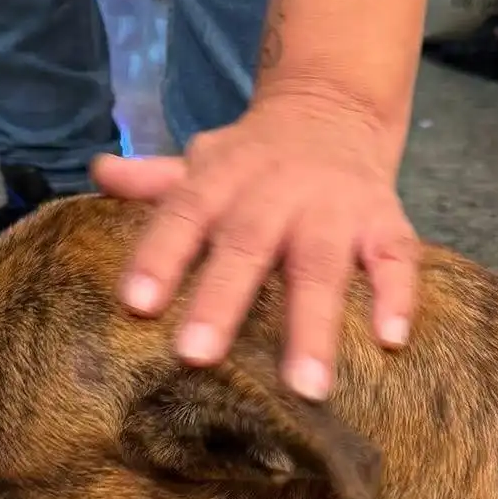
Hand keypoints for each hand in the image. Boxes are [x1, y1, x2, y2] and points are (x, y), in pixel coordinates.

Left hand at [93, 91, 418, 399]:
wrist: (333, 108)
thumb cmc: (253, 159)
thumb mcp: (203, 162)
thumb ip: (155, 179)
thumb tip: (100, 173)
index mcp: (223, 180)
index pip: (184, 214)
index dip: (160, 256)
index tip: (137, 304)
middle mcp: (277, 192)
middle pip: (248, 245)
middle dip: (223, 300)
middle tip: (196, 357)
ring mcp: (334, 208)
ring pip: (322, 266)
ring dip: (314, 327)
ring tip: (307, 390)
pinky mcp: (385, 222)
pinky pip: (396, 259)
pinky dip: (397, 297)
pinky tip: (391, 342)